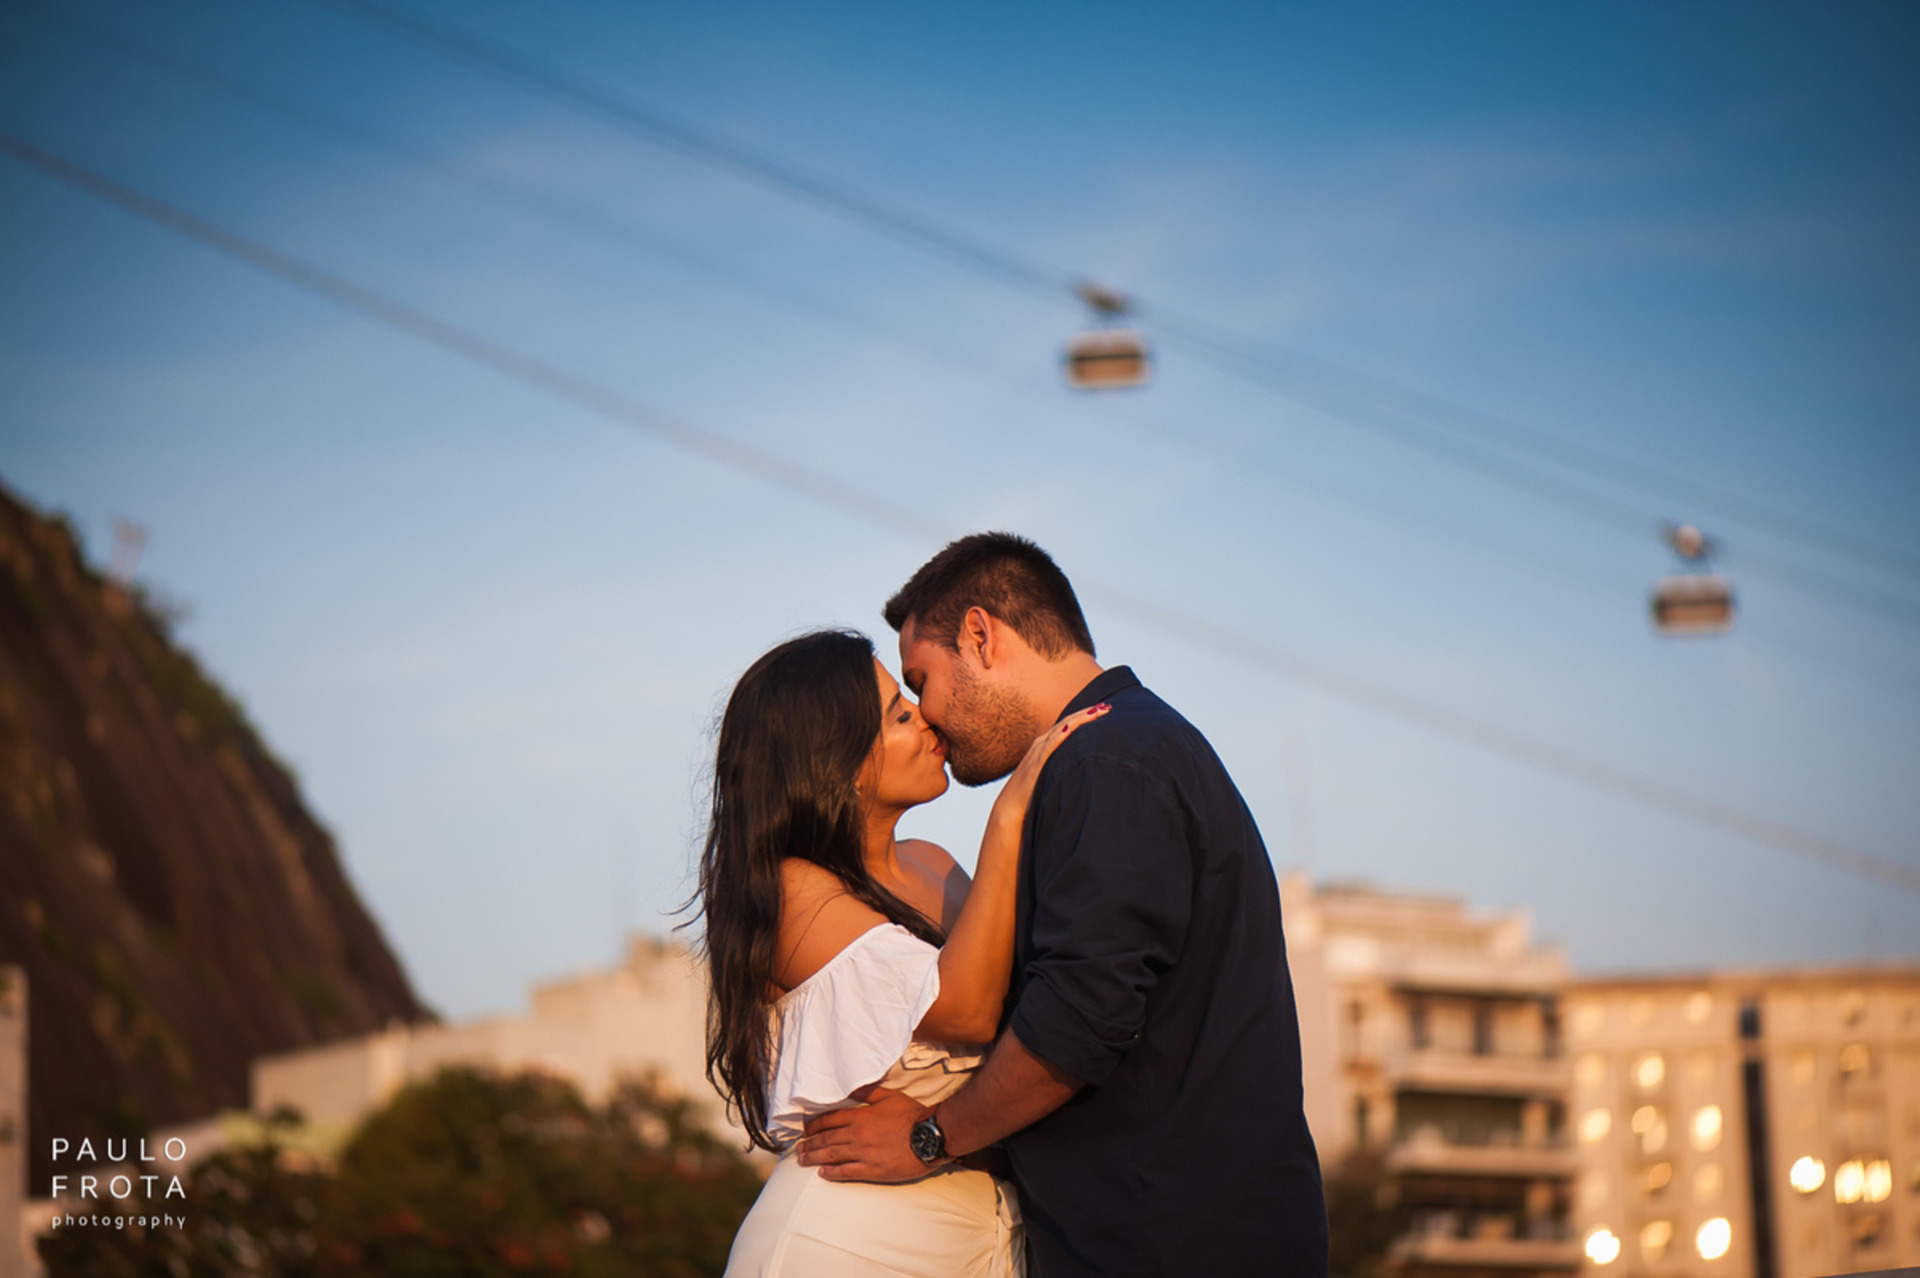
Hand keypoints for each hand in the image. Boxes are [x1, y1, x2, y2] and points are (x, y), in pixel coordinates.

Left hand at [796, 1085, 933, 1182]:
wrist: (929, 1136)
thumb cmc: (911, 1115)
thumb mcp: (889, 1096)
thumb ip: (868, 1092)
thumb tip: (851, 1088)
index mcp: (861, 1116)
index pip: (830, 1120)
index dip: (814, 1125)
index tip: (805, 1130)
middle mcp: (858, 1135)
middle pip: (826, 1139)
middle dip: (809, 1143)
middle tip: (798, 1148)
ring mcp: (864, 1153)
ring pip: (832, 1155)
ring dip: (814, 1157)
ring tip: (803, 1160)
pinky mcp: (872, 1169)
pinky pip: (846, 1172)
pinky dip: (832, 1173)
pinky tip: (823, 1173)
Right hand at [988, 702, 1110, 826]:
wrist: (1010, 806)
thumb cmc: (1032, 794)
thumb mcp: (1051, 774)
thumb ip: (1062, 767)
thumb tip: (1082, 767)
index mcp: (1045, 745)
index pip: (1068, 725)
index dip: (1085, 716)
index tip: (1103, 710)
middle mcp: (1041, 743)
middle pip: (1068, 722)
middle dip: (1088, 713)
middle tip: (1107, 706)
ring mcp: (1038, 751)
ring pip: (1061, 729)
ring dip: (1080, 719)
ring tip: (1097, 711)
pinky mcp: (1035, 763)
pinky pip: (1049, 746)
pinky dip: (1059, 736)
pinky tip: (1068, 728)